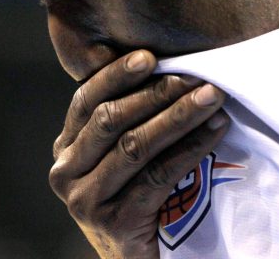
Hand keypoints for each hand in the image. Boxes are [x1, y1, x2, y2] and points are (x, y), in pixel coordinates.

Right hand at [49, 50, 228, 258]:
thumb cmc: (134, 199)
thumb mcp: (116, 159)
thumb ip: (125, 122)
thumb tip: (167, 68)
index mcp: (66, 148)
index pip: (86, 101)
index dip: (116, 76)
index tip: (150, 57)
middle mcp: (65, 172)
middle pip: (111, 120)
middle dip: (156, 93)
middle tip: (195, 76)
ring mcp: (85, 200)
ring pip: (135, 146)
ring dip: (178, 117)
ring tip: (211, 98)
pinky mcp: (115, 222)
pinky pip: (158, 177)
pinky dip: (189, 150)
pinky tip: (213, 133)